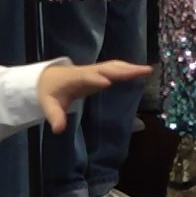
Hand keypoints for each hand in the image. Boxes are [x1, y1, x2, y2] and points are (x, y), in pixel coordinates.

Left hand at [36, 60, 152, 132]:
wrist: (48, 78)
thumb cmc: (50, 92)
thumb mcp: (48, 105)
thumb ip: (55, 116)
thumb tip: (58, 129)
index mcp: (75, 78)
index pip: (86, 77)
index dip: (96, 79)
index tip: (108, 82)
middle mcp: (87, 71)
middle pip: (106, 68)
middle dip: (123, 70)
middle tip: (142, 70)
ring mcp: (94, 70)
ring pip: (113, 66)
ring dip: (129, 67)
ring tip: (146, 70)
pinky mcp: (99, 72)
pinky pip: (115, 68)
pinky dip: (127, 68)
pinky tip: (139, 71)